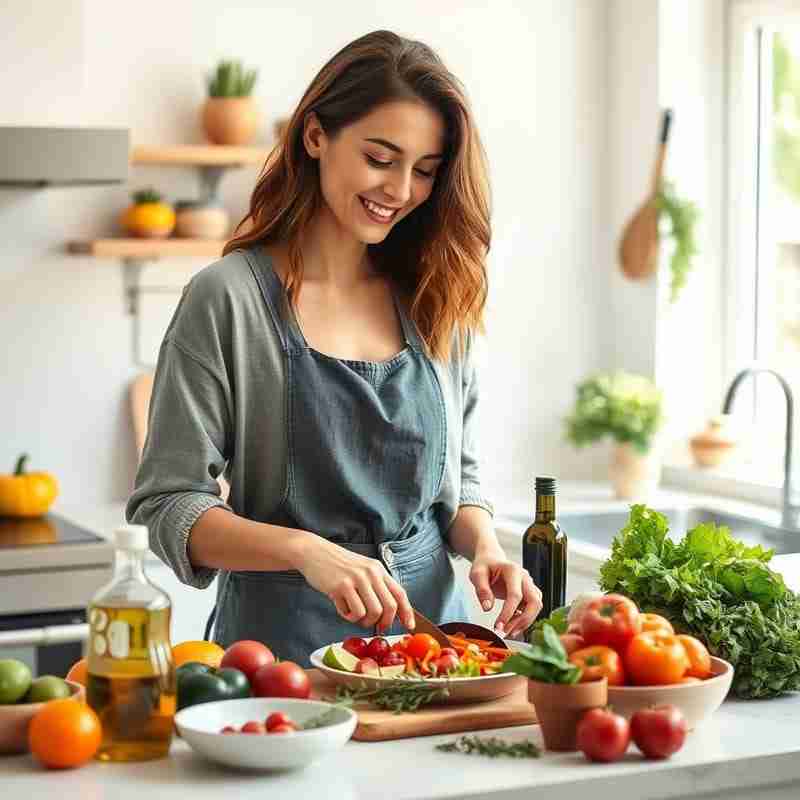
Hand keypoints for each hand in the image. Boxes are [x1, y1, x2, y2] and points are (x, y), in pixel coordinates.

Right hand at [292, 534, 414, 631]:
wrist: (314, 552)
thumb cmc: (338, 565)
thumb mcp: (362, 569)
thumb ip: (375, 585)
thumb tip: (388, 612)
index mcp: (378, 569)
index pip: (400, 593)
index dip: (407, 612)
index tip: (409, 625)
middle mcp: (370, 573)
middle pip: (389, 607)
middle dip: (385, 623)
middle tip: (377, 627)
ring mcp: (356, 579)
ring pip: (372, 613)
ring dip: (365, 622)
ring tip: (354, 615)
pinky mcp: (341, 586)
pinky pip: (354, 613)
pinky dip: (349, 617)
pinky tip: (342, 608)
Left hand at [469, 554, 542, 637]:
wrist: (491, 560)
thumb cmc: (484, 566)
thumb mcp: (477, 574)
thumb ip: (482, 590)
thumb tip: (487, 608)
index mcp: (513, 570)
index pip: (515, 595)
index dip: (508, 613)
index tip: (499, 626)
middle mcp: (525, 578)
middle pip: (534, 602)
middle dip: (523, 620)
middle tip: (506, 632)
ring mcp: (529, 585)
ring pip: (536, 607)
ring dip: (524, 622)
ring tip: (507, 631)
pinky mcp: (529, 593)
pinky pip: (532, 608)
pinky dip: (524, 619)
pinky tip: (511, 625)